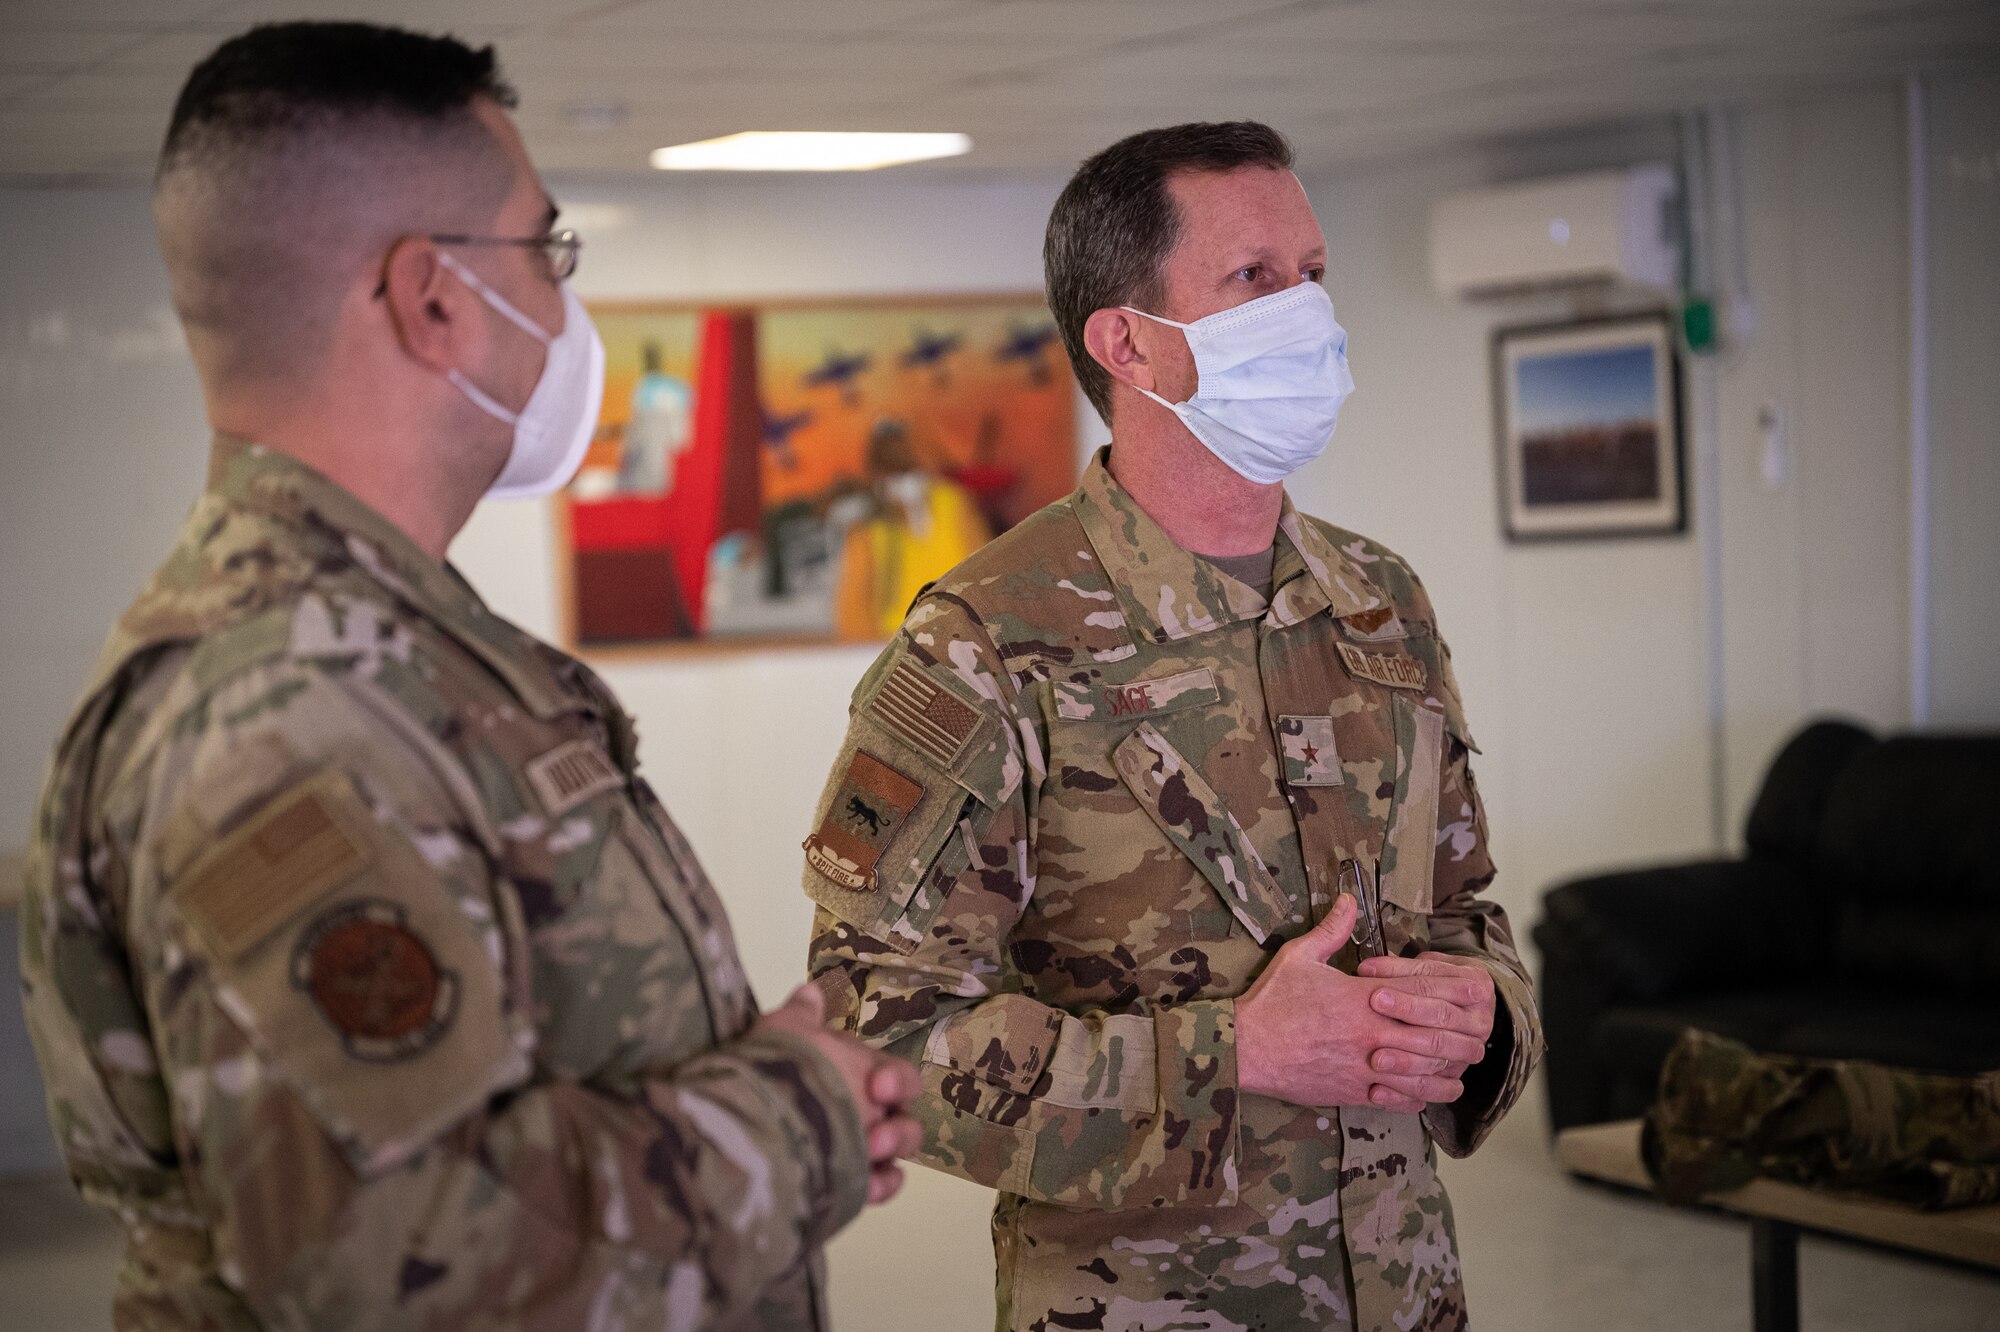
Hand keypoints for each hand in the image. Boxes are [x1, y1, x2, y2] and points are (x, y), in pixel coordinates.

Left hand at [758, 982, 922, 1204]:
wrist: (744, 1128)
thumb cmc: (772, 1074)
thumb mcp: (782, 1034)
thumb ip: (802, 1015)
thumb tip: (808, 990)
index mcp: (853, 1077)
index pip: (898, 1078)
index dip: (897, 1081)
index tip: (876, 1085)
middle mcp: (861, 1113)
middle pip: (904, 1119)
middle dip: (899, 1127)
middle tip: (875, 1137)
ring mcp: (857, 1150)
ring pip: (897, 1151)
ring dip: (893, 1149)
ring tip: (870, 1153)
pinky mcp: (848, 1183)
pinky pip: (882, 1184)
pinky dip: (882, 1184)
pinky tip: (868, 1187)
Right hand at [1235, 897, 1485, 1113]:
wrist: (1245, 1048)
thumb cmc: (1270, 1002)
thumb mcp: (1299, 956)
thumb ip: (1331, 930)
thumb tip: (1347, 901)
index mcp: (1361, 997)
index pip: (1420, 993)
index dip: (1451, 994)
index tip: (1474, 994)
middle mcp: (1370, 1033)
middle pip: (1431, 1037)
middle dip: (1459, 1038)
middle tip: (1480, 1038)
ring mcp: (1363, 1066)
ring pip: (1420, 1074)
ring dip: (1446, 1073)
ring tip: (1463, 1071)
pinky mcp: (1352, 1091)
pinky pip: (1396, 1098)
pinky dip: (1418, 1097)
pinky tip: (1429, 1094)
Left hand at [1355, 951, 1496, 1095]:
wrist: (1461, 1012)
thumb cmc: (1436, 985)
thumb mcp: (1424, 967)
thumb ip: (1397, 968)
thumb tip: (1366, 971)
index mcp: (1476, 985)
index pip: (1437, 985)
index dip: (1404, 988)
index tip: (1374, 993)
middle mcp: (1480, 1020)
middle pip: (1442, 1017)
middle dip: (1406, 1015)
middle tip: (1373, 1020)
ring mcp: (1471, 1050)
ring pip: (1441, 1055)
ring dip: (1406, 1060)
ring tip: (1375, 1060)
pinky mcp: (1457, 1076)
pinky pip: (1437, 1090)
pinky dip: (1405, 1091)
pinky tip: (1379, 1090)